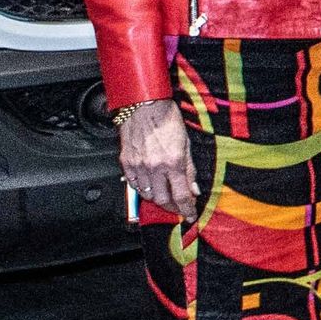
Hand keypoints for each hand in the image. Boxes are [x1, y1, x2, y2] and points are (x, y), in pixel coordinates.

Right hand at [115, 98, 196, 214]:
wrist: (144, 105)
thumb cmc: (166, 119)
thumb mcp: (186, 143)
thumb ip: (189, 169)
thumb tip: (194, 189)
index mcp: (173, 162)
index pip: (181, 195)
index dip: (186, 209)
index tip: (190, 214)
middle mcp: (154, 166)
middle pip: (162, 200)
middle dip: (172, 207)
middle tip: (178, 206)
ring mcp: (138, 165)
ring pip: (147, 194)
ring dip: (157, 198)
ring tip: (165, 195)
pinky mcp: (126, 162)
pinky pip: (133, 184)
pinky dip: (142, 189)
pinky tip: (149, 186)